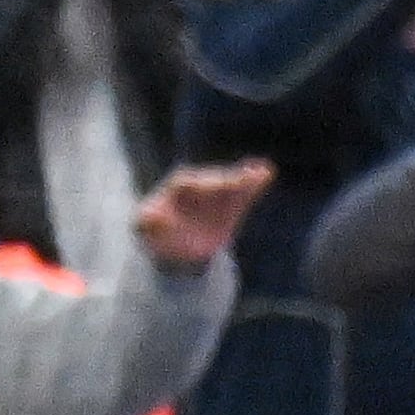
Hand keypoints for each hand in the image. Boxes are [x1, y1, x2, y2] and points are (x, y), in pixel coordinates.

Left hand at [135, 160, 273, 274]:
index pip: (189, 183)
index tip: (216, 186)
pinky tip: (267, 173)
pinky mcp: (231, 203)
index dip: (201, 185)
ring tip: (263, 171)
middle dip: (228, 180)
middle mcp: (199, 184)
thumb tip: (152, 217)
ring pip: (231, 184)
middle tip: (246, 178)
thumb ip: (147, 221)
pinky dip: (255, 184)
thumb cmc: (159, 233)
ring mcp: (216, 192)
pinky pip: (244, 193)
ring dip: (246, 178)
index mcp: (178, 187)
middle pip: (214, 181)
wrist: (179, 244)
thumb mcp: (146, 228)